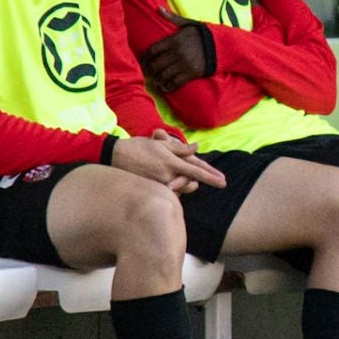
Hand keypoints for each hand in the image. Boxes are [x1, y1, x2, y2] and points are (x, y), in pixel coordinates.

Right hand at [111, 130, 226, 193]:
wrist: (115, 157)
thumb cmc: (138, 147)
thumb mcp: (160, 144)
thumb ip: (180, 148)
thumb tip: (197, 147)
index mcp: (171, 162)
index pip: (196, 171)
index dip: (211, 176)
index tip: (223, 182)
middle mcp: (167, 175)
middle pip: (191, 183)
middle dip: (195, 180)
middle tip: (191, 175)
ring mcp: (159, 185)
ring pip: (181, 189)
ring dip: (183, 184)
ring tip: (175, 176)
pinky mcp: (152, 191)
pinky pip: (169, 194)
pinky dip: (172, 188)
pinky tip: (168, 183)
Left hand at [140, 9, 210, 93]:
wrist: (222, 46)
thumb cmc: (203, 35)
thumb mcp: (188, 24)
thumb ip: (172, 18)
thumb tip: (158, 8)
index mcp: (174, 40)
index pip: (152, 51)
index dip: (144, 59)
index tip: (142, 63)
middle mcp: (177, 53)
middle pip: (156, 65)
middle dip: (149, 71)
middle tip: (147, 74)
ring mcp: (184, 64)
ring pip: (164, 75)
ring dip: (157, 80)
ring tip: (155, 80)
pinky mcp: (191, 73)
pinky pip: (175, 83)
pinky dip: (168, 87)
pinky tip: (165, 87)